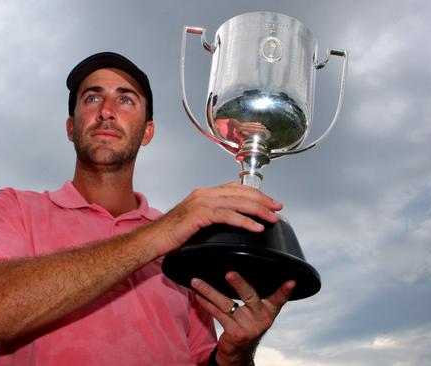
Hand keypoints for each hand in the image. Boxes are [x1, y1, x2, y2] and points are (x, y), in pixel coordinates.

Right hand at [146, 182, 281, 256]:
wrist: (153, 239)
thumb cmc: (173, 234)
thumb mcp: (196, 221)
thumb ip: (212, 216)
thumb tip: (231, 221)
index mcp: (205, 194)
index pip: (235, 188)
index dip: (255, 194)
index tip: (270, 201)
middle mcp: (204, 194)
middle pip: (240, 192)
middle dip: (262, 200)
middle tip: (277, 207)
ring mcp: (201, 202)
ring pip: (237, 202)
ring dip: (258, 210)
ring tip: (271, 218)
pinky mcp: (199, 214)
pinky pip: (227, 216)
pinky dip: (244, 221)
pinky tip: (255, 227)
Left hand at [191, 272, 294, 365]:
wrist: (240, 353)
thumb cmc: (248, 325)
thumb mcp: (257, 313)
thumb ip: (255, 296)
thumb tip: (239, 272)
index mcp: (269, 311)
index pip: (278, 299)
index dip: (284, 291)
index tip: (291, 281)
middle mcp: (261, 318)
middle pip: (249, 296)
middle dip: (239, 284)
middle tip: (229, 273)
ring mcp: (248, 327)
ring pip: (226, 303)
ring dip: (209, 291)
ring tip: (197, 281)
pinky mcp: (235, 333)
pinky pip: (217, 314)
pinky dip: (206, 303)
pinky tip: (198, 295)